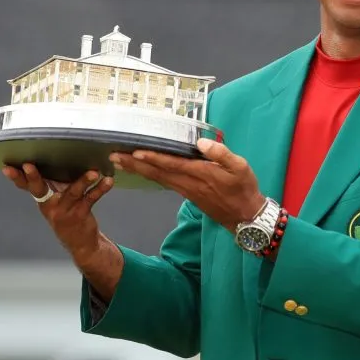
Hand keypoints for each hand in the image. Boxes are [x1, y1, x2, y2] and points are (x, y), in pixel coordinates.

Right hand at [2, 164, 114, 261]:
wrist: (80, 242)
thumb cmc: (67, 212)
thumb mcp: (55, 199)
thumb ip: (51, 182)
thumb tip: (50, 153)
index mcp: (42, 198)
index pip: (25, 186)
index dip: (16, 177)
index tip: (6, 168)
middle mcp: (50, 204)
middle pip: (39, 188)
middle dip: (33, 177)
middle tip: (28, 166)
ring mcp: (65, 210)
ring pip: (72, 192)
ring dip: (83, 181)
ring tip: (93, 172)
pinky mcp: (81, 213)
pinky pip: (91, 199)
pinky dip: (100, 189)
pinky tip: (108, 181)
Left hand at [111, 138, 265, 231]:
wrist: (246, 216)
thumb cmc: (244, 189)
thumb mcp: (241, 167)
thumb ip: (221, 153)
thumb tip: (201, 143)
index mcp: (201, 174)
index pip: (172, 164)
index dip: (153, 158)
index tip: (134, 152)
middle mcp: (189, 183)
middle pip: (157, 173)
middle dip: (135, 164)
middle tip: (113, 156)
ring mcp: (186, 190)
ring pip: (158, 179)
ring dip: (138, 170)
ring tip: (120, 162)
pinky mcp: (187, 194)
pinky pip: (164, 183)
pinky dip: (149, 176)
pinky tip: (141, 171)